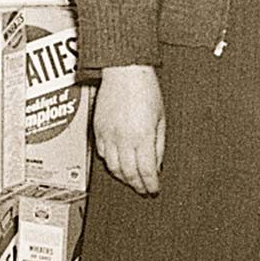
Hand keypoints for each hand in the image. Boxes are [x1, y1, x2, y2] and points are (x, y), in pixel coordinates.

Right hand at [93, 65, 164, 196]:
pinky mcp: (98, 129)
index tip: (153, 190)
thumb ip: (159, 144)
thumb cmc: (145, 89)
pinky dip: (109, 162)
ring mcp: (108, 134)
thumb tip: (157, 164)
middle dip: (137, 185)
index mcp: (142, 136)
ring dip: (122, 177)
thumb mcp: (161, 118)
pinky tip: (117, 162)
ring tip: (131, 180)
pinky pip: (101, 153)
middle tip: (143, 189)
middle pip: (128, 173)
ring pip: (112, 167)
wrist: (124, 71)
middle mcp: (123, 138)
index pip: (146, 171)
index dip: (150, 185)